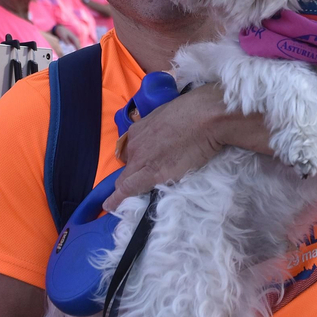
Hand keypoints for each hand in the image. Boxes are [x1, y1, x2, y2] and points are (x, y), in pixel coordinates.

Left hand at [104, 87, 230, 211]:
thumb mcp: (170, 113)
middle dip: (132, 172)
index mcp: (139, 129)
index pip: (131, 149)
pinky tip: (111, 206)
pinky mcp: (151, 174)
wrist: (206, 118)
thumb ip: (162, 126)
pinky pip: (128, 189)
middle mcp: (135, 144)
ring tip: (119, 200)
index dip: (135, 158)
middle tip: (143, 180)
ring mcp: (141, 159)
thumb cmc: (196, 110)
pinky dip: (117, 199)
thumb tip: (168, 131)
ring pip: (125, 178)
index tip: (141, 164)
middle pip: (128, 164)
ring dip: (124, 187)